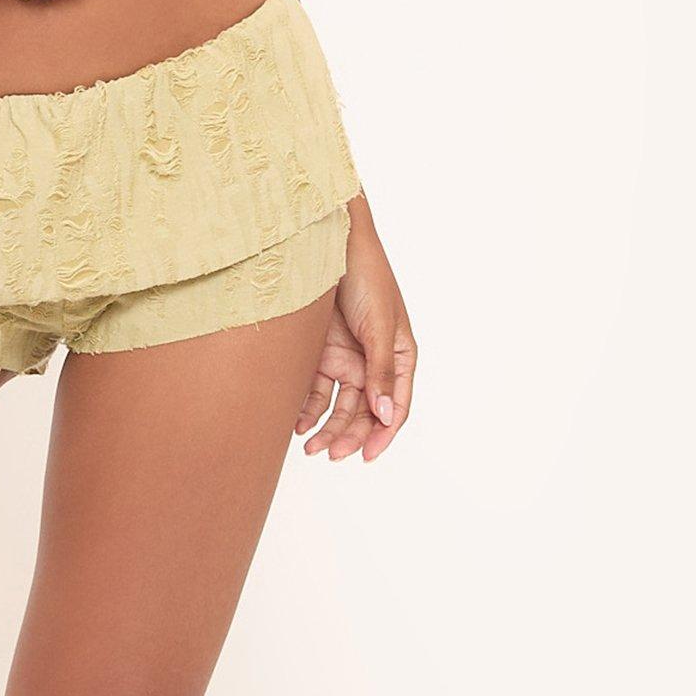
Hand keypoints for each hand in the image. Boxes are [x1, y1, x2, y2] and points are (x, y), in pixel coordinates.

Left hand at [297, 206, 414, 462]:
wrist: (326, 240)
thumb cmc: (365, 274)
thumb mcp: (378, 325)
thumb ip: (380, 371)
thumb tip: (387, 415)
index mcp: (399, 356)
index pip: (395, 406)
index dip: (383, 434)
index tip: (366, 456)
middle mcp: (373, 361)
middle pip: (365, 412)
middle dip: (350, 436)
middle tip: (329, 454)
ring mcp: (345, 357)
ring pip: (338, 406)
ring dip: (327, 428)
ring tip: (310, 448)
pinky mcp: (317, 352)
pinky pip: (314, 391)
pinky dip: (307, 410)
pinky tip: (296, 423)